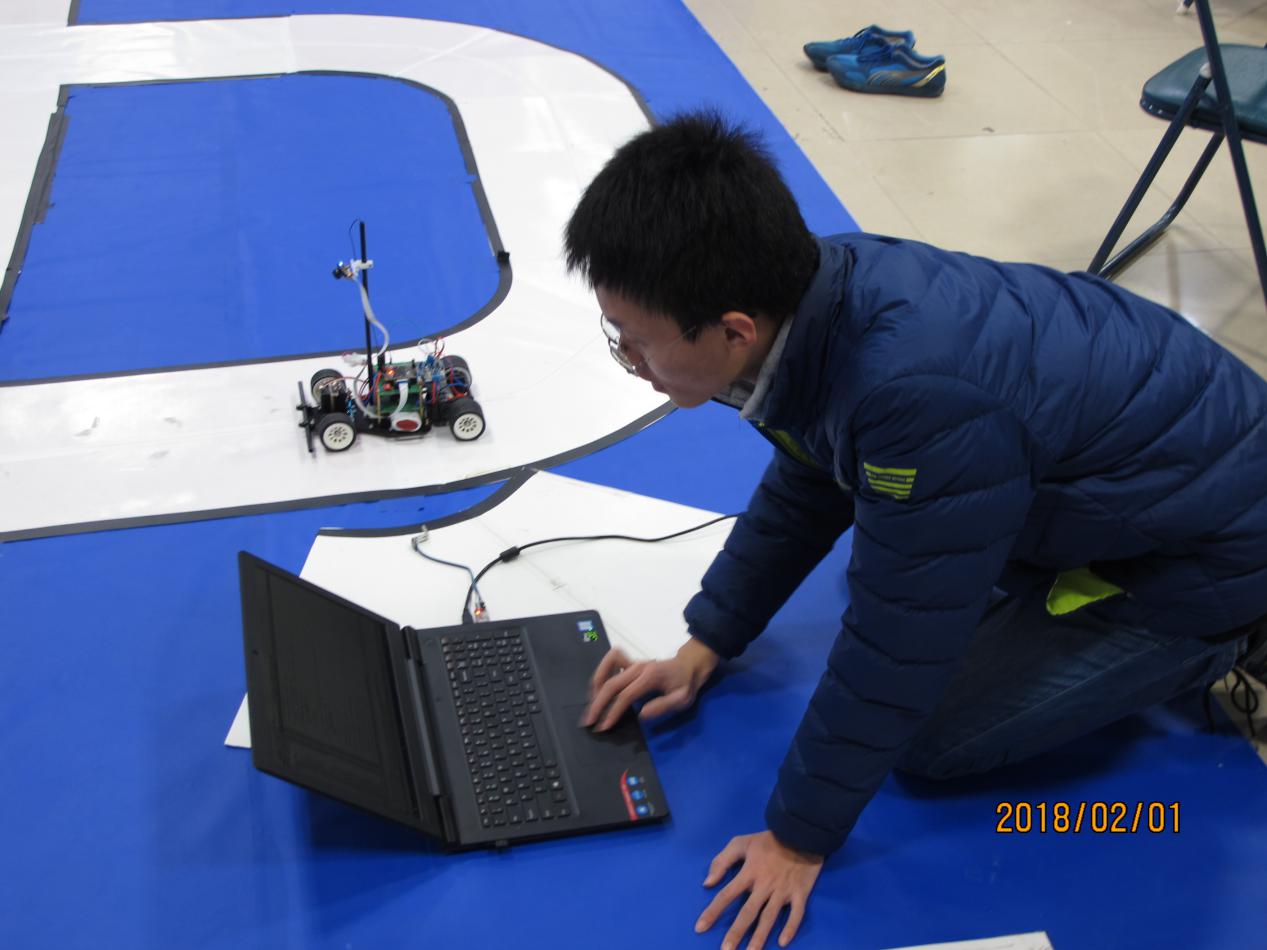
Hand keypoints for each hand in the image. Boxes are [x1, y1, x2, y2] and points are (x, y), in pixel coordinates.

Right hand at [580, 637, 718, 730]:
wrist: (689, 665)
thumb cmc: (686, 684)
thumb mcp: (682, 699)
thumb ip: (662, 706)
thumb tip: (641, 715)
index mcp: (650, 677)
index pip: (625, 695)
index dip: (613, 712)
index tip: (604, 726)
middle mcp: (638, 667)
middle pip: (611, 683)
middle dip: (598, 703)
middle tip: (589, 721)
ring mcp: (633, 662)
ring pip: (607, 668)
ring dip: (596, 686)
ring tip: (591, 704)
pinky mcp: (630, 662)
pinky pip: (610, 662)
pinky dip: (601, 674)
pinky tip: (598, 688)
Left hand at [695, 831, 823, 949]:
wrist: (801, 833)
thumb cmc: (768, 840)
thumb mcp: (741, 843)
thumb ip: (722, 861)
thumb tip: (708, 883)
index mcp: (748, 873)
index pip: (726, 895)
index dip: (712, 912)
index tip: (700, 928)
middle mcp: (764, 885)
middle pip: (747, 913)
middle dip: (735, 933)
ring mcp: (783, 891)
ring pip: (770, 917)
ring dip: (760, 937)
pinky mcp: (800, 893)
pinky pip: (796, 914)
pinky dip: (790, 928)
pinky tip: (782, 943)